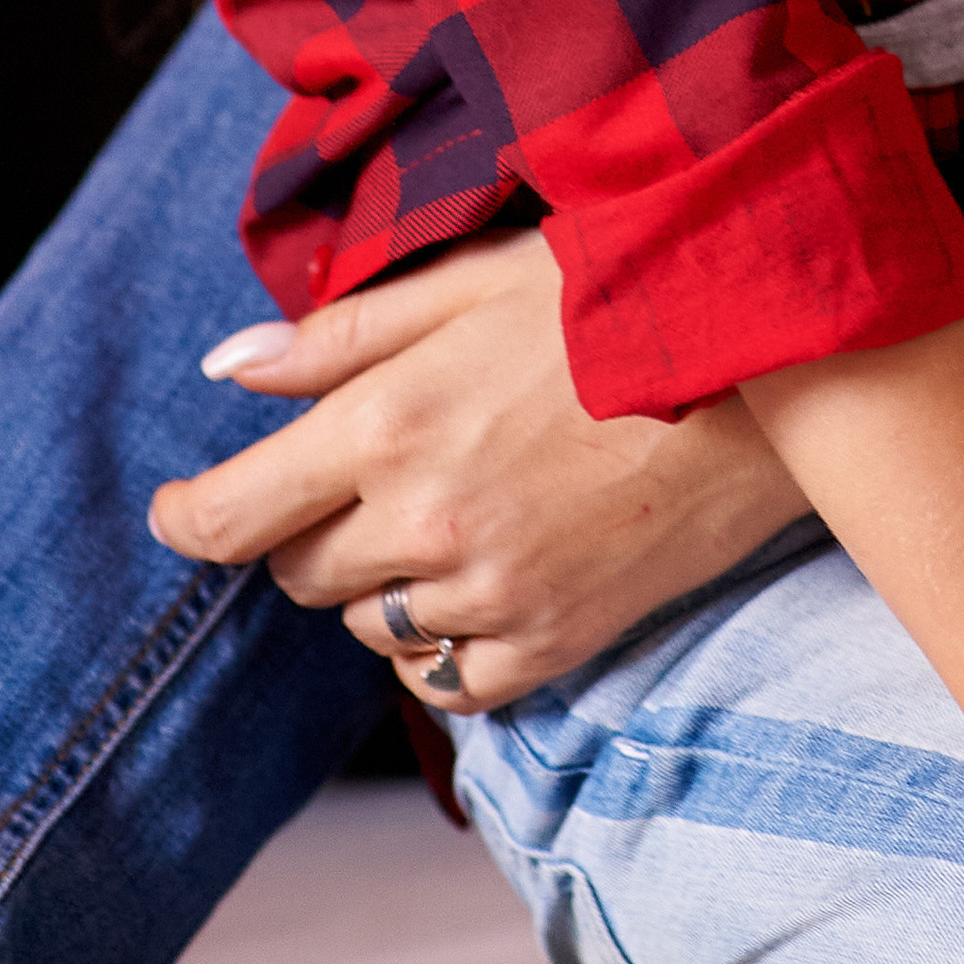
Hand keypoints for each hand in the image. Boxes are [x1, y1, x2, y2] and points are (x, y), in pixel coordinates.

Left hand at [147, 229, 808, 708]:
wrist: (779, 371)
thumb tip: (226, 369)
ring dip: (381, 585)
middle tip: (374, 474)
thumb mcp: (477, 278)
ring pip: (368, 631)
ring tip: (453, 514)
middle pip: (298, 575)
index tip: (184, 509)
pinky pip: (450, 684)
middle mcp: (427, 520)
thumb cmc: (624, 296)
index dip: (187, 519)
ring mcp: (493, 593)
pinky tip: (482, 584)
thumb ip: (343, 333)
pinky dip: (442, 648)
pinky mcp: (555, 640)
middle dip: (308, 531)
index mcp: (391, 422)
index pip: (231, 516)